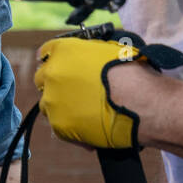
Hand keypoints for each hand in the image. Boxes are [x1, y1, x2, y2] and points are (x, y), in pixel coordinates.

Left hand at [34, 35, 148, 150]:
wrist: (139, 101)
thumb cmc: (132, 73)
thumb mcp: (107, 51)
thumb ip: (87, 55)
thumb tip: (87, 63)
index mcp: (63, 50)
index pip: (45, 53)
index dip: (54, 62)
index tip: (60, 70)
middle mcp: (51, 72)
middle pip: (43, 79)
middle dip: (56, 85)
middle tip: (74, 94)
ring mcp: (53, 99)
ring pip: (48, 104)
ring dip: (61, 108)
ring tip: (85, 115)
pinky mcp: (59, 124)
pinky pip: (59, 128)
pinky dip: (72, 131)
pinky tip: (91, 132)